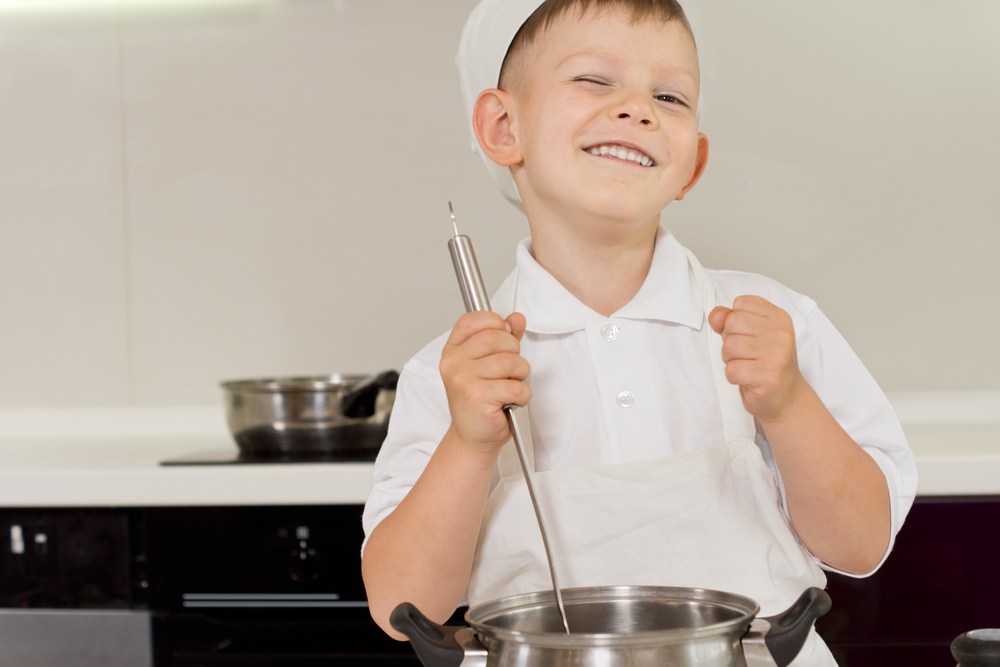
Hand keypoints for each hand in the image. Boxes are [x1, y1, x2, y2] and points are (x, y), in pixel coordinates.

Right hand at [439, 311, 530, 453]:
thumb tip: (516, 318)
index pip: (473, 320)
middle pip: (496, 338)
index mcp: (453, 351)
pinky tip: (512, 401)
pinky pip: (515, 387)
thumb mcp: (489, 364)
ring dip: (521, 374)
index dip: (495, 323)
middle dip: (515, 352)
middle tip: (512, 369)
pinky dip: (523, 395)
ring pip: (510, 362)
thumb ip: (503, 338)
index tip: (504, 336)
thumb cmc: (480, 401)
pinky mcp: (477, 398)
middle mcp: (453, 363)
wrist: (472, 437)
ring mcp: (463, 380)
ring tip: (512, 385)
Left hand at [708, 296, 802, 421]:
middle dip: (729, 340)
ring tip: (746, 366)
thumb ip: (729, 319)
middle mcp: (781, 333)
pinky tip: (747, 379)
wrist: (785, 396)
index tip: (748, 335)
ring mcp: (777, 355)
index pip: (741, 303)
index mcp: (778, 317)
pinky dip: (733, 377)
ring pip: (729, 346)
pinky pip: (731, 370)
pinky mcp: (768, 377)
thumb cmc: (765, 363)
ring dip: (730, 360)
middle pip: (732, 323)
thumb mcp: (749, 334)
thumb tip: (716, 316)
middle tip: (745, 354)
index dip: (734, 320)